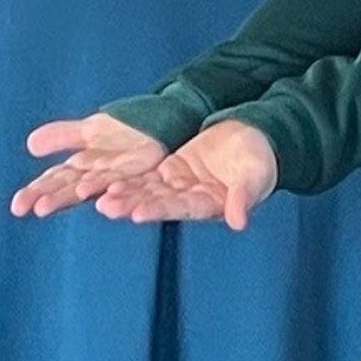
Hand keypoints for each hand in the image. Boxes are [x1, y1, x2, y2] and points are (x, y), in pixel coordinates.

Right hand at [12, 113, 168, 219]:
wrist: (160, 125)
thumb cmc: (125, 132)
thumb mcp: (88, 130)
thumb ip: (62, 137)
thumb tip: (30, 145)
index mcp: (82, 168)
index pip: (54, 180)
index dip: (36, 192)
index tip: (17, 206)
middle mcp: (98, 176)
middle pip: (70, 188)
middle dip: (53, 198)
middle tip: (34, 209)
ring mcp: (120, 178)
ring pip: (96, 188)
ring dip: (80, 195)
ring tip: (66, 200)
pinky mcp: (143, 174)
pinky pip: (128, 183)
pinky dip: (117, 192)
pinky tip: (104, 196)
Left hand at [108, 121, 279, 231]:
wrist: (254, 139)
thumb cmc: (260, 160)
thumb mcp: (256, 176)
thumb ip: (244, 197)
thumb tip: (239, 222)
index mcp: (211, 203)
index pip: (182, 208)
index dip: (161, 209)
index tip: (139, 213)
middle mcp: (190, 199)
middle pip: (158, 203)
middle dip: (132, 205)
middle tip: (107, 207)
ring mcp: (179, 186)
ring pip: (148, 192)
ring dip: (125, 196)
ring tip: (100, 200)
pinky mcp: (171, 171)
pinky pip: (147, 178)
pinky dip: (129, 181)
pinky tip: (107, 186)